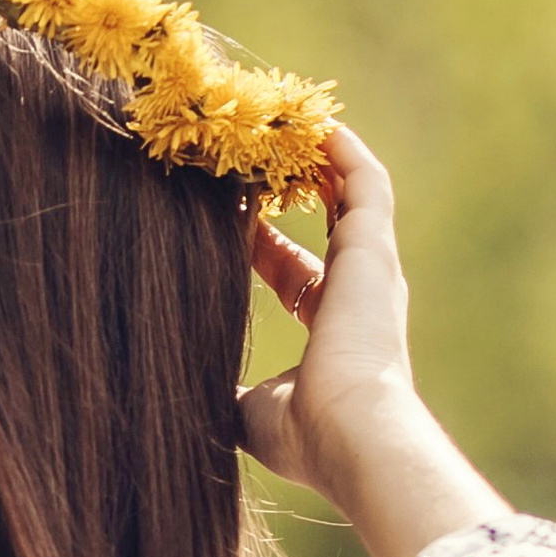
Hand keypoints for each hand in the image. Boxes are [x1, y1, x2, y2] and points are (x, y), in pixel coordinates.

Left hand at [237, 125, 504, 556]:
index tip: (224, 219)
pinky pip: (365, 181)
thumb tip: (180, 399)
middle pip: (324, 227)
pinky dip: (343, 150)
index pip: (295, 275)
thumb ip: (222, 390)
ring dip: (318, 159)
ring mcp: (371, 268)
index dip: (261, 245)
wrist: (351, 434)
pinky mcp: (375, 247)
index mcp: (332, 333)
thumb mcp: (245, 411)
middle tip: (251, 161)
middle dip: (291, 194)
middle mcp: (358, 296)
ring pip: (349, 194)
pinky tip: (312, 122)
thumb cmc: (302, 434)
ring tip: (280, 125)